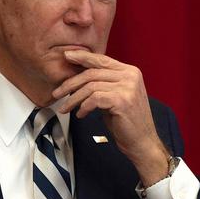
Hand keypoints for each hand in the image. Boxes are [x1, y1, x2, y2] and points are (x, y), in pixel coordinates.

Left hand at [53, 50, 169, 185]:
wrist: (142, 142)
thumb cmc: (126, 121)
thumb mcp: (114, 96)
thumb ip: (102, 83)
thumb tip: (78, 76)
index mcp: (129, 71)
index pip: (102, 59)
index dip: (82, 57)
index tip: (66, 56)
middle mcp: (130, 76)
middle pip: (92, 73)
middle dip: (71, 83)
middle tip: (57, 93)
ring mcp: (128, 87)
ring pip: (90, 87)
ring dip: (74, 99)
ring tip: (65, 108)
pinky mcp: (122, 100)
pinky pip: (94, 99)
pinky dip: (83, 107)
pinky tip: (80, 114)